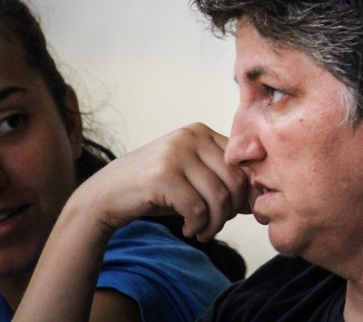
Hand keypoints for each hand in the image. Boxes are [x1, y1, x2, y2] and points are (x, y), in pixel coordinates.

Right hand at [72, 123, 250, 241]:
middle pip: (234, 179)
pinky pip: (198, 208)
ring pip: (218, 196)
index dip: (244, 192)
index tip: (235, 212)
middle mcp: (190, 136)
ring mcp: (176, 153)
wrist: (107, 195)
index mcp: (202, 131)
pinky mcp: (163, 175)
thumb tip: (255, 198)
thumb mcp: (192, 176)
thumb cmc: (156, 189)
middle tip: (215, 225)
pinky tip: (188, 229)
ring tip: (203, 231)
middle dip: (230, 210)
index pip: (241, 163)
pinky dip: (198, 226)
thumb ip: (221, 178)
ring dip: (215, 223)